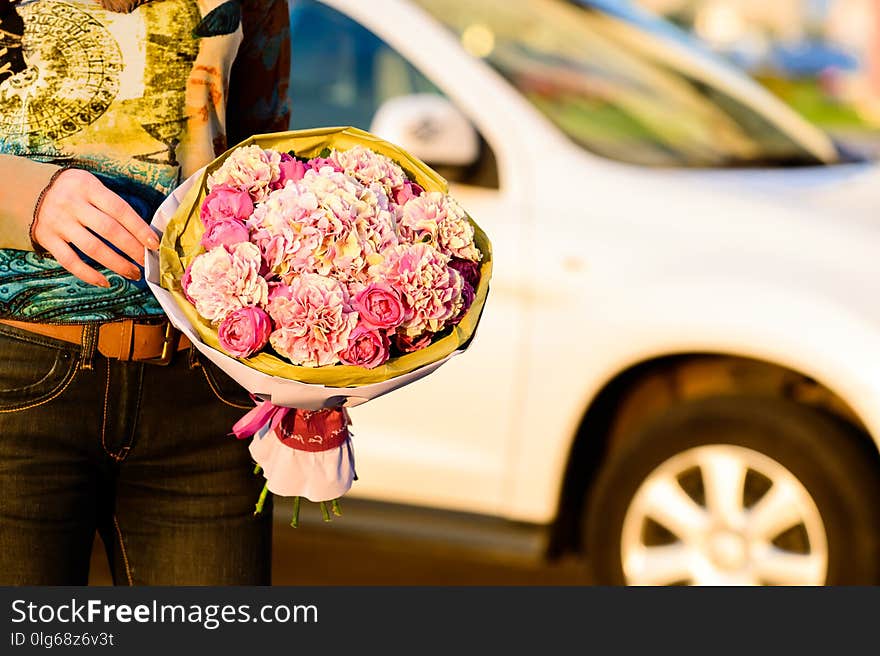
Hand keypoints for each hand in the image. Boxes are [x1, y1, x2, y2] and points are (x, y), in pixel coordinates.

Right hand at [31, 168, 159, 287]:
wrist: (27, 190)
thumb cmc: (72, 192)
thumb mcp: (90, 185)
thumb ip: (111, 204)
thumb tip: (143, 232)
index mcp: (87, 187)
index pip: (120, 210)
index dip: (139, 228)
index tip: (154, 243)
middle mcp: (72, 203)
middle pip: (109, 230)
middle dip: (132, 249)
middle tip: (146, 262)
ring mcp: (58, 222)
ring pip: (93, 248)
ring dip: (116, 264)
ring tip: (133, 273)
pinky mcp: (46, 238)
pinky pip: (70, 261)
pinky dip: (88, 274)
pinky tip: (105, 282)